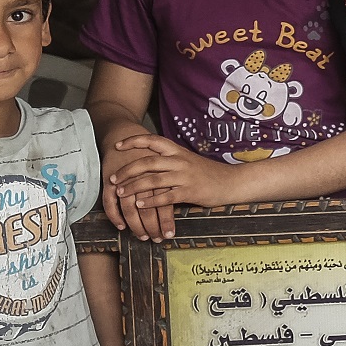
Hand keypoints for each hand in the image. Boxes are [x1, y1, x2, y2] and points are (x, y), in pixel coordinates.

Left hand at [108, 136, 238, 239]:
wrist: (232, 182)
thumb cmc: (208, 173)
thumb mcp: (188, 161)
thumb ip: (170, 161)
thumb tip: (147, 163)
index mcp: (178, 152)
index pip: (152, 141)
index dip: (133, 141)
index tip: (117, 146)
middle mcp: (180, 161)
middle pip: (147, 161)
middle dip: (127, 170)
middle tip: (112, 178)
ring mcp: (185, 176)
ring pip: (153, 179)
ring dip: (134, 186)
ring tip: (120, 192)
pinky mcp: (190, 191)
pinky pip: (166, 196)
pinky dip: (151, 201)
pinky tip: (140, 205)